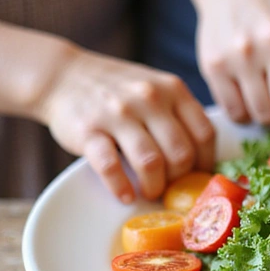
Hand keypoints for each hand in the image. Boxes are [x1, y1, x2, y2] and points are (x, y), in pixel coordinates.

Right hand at [38, 48, 214, 202]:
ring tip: (150, 192)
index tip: (198, 176)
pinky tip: (126, 195)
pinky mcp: (88, 130)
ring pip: (151, 162)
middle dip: (180, 179)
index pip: (205, 134)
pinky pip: (110, 166)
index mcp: (173, 90)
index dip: (206, 162)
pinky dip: (121, 187)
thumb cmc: (118, 91)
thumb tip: (204, 161)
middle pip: (181, 153)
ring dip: (154, 187)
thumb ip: (180, 115)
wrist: (63, 75)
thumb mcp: (157, 89)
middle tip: (171, 187)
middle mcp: (149, 98)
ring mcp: (118, 113)